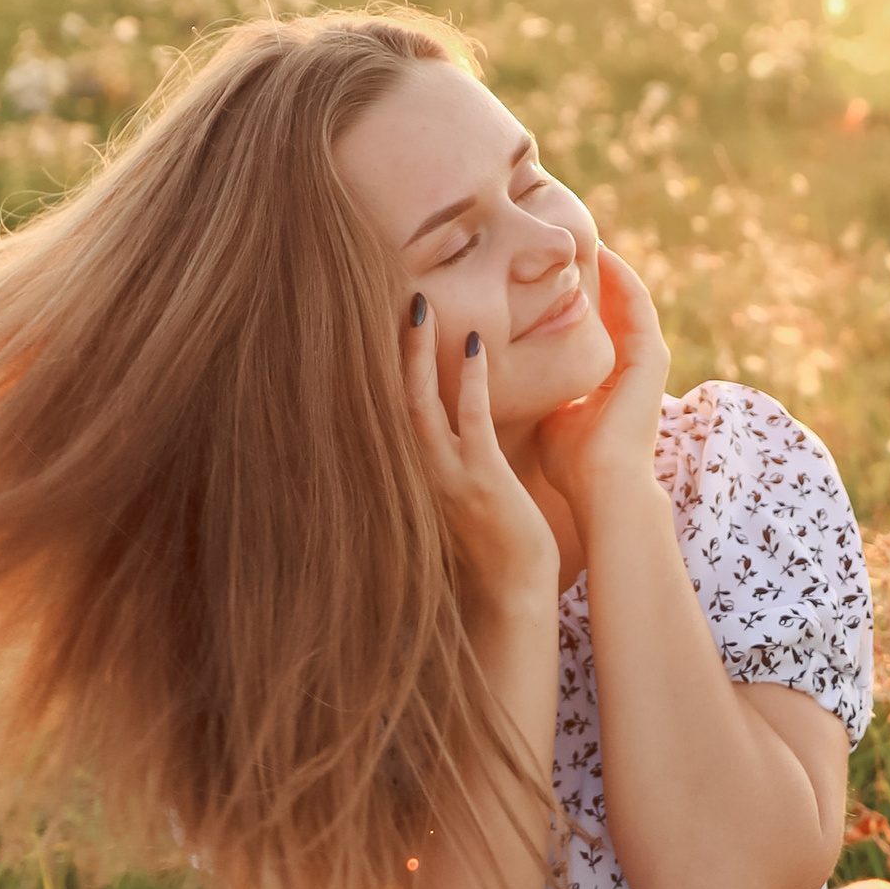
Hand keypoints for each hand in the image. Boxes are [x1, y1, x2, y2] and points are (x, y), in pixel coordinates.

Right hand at [401, 294, 561, 617]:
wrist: (511, 591)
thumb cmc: (491, 540)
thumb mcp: (459, 491)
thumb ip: (447, 454)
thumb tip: (448, 419)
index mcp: (413, 468)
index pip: (387, 407)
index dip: (381, 364)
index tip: (379, 321)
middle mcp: (419, 469)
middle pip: (391, 397)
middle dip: (389, 348)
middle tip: (391, 297)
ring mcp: (447, 474)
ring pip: (420, 403)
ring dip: (418, 354)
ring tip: (419, 307)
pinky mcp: (481, 479)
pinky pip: (471, 421)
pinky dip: (470, 381)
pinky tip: (475, 345)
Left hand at [534, 249, 670, 527]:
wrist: (603, 488)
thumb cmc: (575, 465)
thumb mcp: (552, 418)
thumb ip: (544, 394)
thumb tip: (509, 380)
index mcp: (612, 384)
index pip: (599, 331)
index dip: (579, 302)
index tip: (556, 276)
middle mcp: (633, 370)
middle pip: (618, 311)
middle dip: (598, 278)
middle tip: (575, 242)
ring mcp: (648, 363)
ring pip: (632, 302)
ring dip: (613, 270)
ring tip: (591, 237)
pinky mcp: (653, 359)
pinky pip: (639, 306)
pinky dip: (624, 279)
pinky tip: (605, 254)